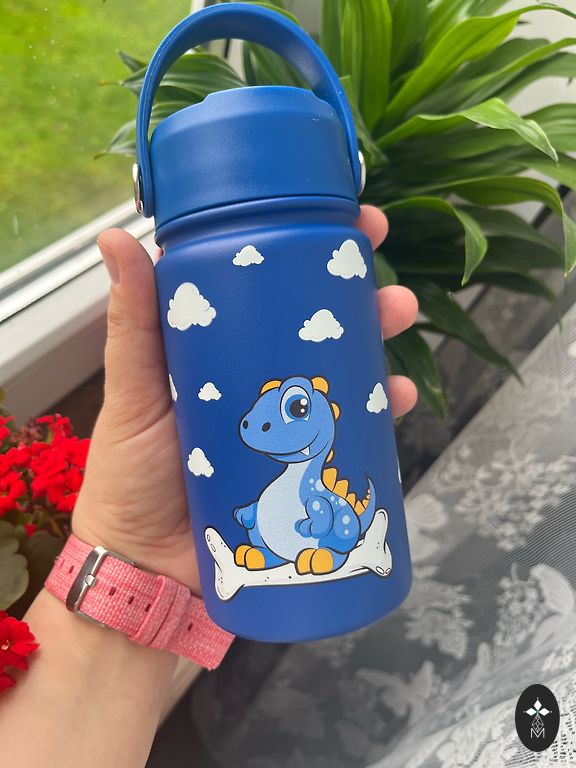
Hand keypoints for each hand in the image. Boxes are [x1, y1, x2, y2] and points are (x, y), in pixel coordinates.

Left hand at [72, 206, 417, 594]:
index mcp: (220, 349)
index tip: (349, 223)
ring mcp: (286, 424)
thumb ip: (133, 323)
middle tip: (384, 282)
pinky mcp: (304, 465)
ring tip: (399, 323)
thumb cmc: (132, 472)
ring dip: (379, 342)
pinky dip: (379, 410)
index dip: (311, 252)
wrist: (148, 564)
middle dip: (359, 296)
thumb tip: (115, 239)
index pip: (269, 286)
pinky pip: (351, 429)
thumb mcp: (134, 390)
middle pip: (317, 326)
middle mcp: (258, 376)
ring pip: (342, 369)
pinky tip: (398, 397)